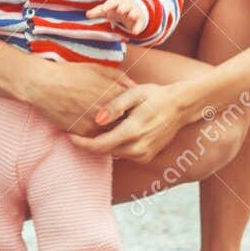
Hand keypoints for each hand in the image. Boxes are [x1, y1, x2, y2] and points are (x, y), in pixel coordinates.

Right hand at [23, 57, 136, 135]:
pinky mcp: (83, 133)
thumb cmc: (72, 74)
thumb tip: (136, 88)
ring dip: (112, 128)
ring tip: (105, 119)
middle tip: (122, 116)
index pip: (135, 107)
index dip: (134, 107)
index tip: (132, 106)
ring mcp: (95, 124)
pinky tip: (90, 122)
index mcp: (115, 94)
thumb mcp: (99, 69)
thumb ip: (121, 78)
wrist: (44, 85)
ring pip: (112, 132)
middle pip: (126, 122)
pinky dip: (97, 133)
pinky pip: (96, 137)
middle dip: (126, 120)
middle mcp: (108, 111)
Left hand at [67, 81, 193, 163]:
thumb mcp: (135, 93)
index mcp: (133, 132)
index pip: (99, 146)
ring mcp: (143, 155)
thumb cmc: (155, 96)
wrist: (181, 107)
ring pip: (113, 154)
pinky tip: (111, 132)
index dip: (81, 143)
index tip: (68, 135)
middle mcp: (138, 148)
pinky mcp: (146, 157)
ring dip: (101, 144)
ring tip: (90, 130)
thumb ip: (115, 106)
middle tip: (74, 130)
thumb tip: (96, 120)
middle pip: (103, 152)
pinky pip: (123, 154)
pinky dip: (114, 145)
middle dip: (88, 143)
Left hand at [86, 0, 146, 36]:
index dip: (108, 5)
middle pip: (125, 5)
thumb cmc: (116, 7)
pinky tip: (135, 32)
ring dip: (132, 14)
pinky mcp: (139, 21)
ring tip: (130, 16)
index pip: (113, 2)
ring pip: (134, 12)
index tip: (104, 10)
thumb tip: (87, 15)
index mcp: (117, 2)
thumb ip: (98, 11)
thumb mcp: (107, 8)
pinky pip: (139, 24)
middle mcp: (127, 6)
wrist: (133, 6)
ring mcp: (134, 13)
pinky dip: (138, 27)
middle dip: (123, 7)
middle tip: (119, 11)